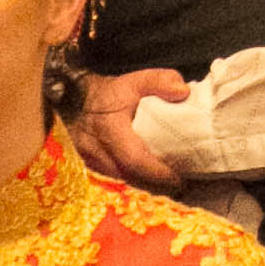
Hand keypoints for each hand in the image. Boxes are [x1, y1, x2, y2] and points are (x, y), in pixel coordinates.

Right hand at [70, 69, 187, 188]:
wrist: (82, 103)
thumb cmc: (112, 94)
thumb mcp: (137, 81)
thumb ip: (160, 81)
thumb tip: (183, 92)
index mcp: (108, 128)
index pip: (134, 159)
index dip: (156, 172)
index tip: (178, 178)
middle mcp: (94, 150)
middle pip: (130, 176)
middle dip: (155, 182)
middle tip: (178, 181)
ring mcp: (89, 163)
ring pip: (122, 182)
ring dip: (145, 184)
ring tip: (167, 181)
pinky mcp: (89, 170)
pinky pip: (114, 182)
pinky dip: (134, 182)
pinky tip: (149, 180)